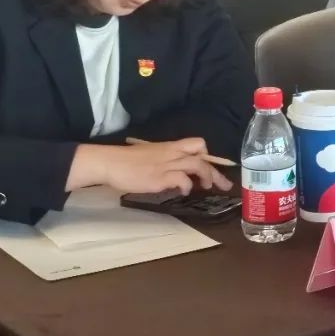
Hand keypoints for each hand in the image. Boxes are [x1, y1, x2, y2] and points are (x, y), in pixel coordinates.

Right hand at [66, 138, 231, 195]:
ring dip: (207, 176)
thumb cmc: (128, 161)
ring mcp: (167, 164)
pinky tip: (184, 191)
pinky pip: (182, 178)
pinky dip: (187, 185)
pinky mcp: (160, 177)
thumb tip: (179, 174)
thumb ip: (167, 161)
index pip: (197, 143)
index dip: (208, 155)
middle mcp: (172, 154)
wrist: (110, 163)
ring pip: (197, 165)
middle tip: (224, 185)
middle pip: (202, 157)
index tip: (213, 167)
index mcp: (170, 147)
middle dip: (216, 172)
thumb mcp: (152, 156)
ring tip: (207, 187)